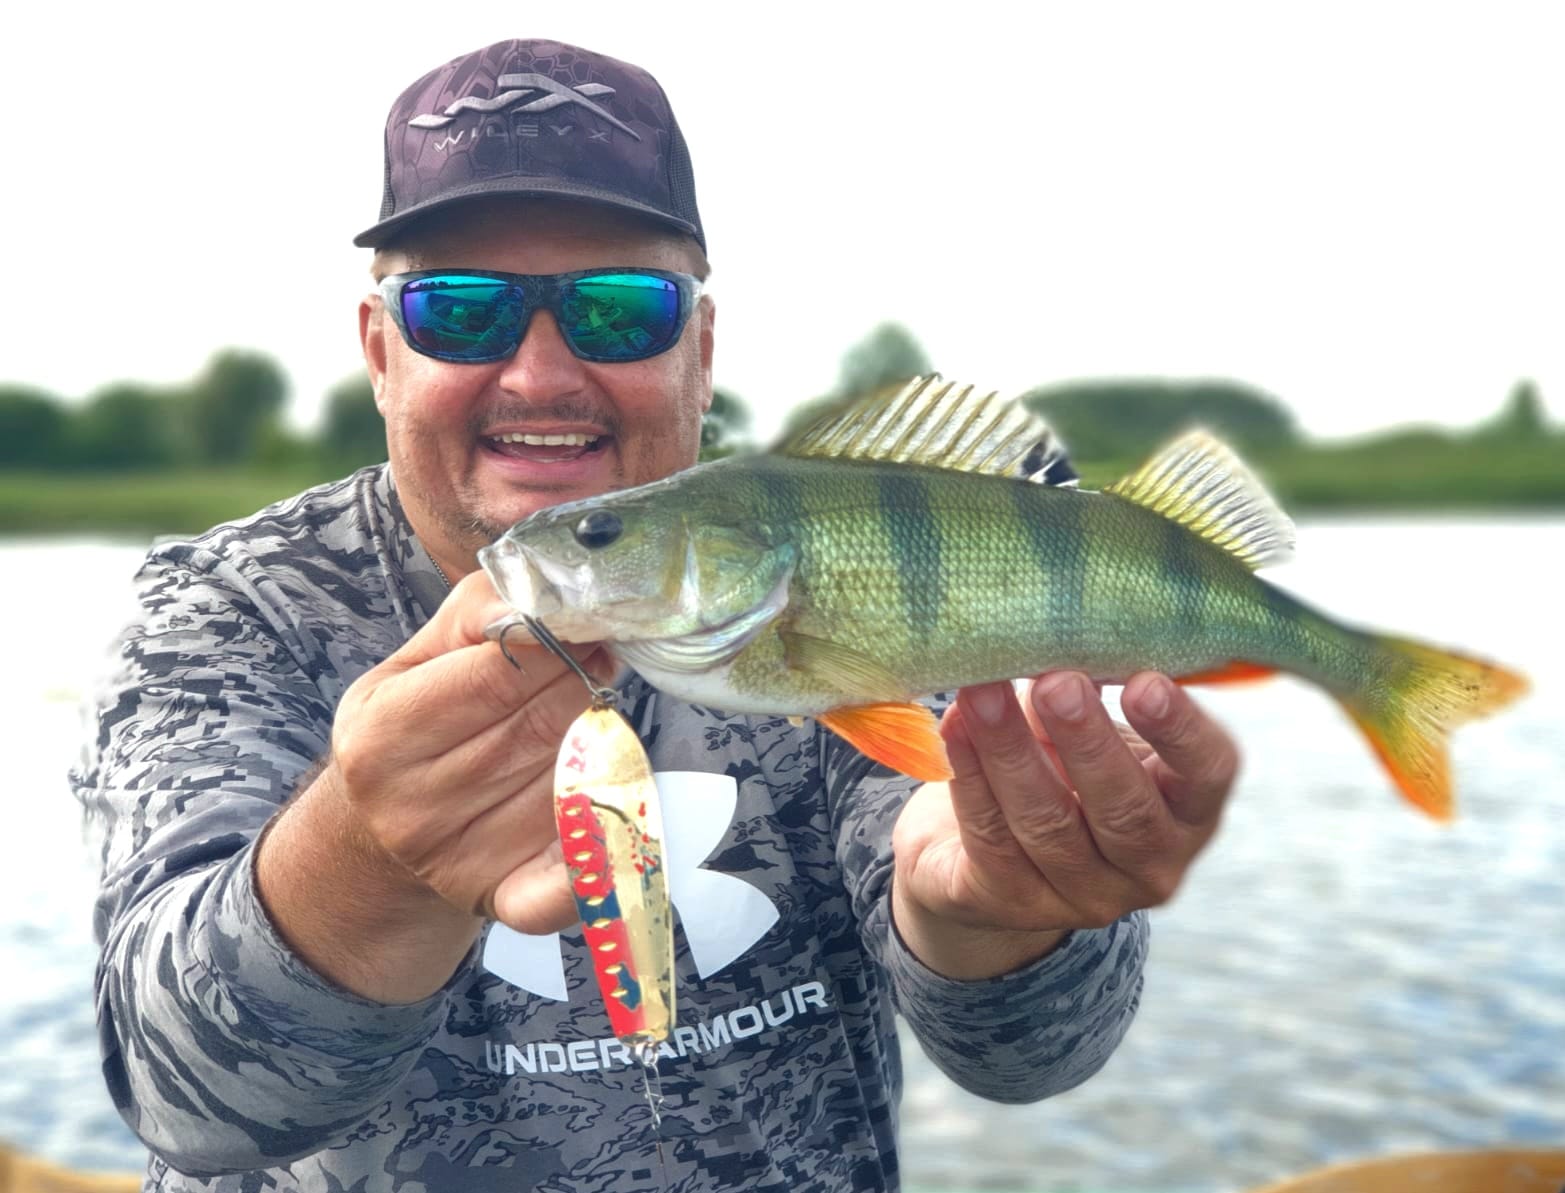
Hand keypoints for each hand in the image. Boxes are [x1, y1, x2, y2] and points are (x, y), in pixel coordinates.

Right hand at [258, 570, 611, 1000]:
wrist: (384, 834)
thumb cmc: (414, 725)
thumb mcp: (417, 659)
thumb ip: (476, 612)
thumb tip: (531, 606)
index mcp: (383, 734)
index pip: (500, 674)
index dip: (557, 643)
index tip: (585, 626)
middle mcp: (415, 805)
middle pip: (545, 724)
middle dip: (583, 685)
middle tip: (596, 665)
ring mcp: (461, 861)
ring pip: (574, 778)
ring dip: (600, 741)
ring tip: (588, 720)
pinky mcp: (506, 900)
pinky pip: (569, 883)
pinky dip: (601, 853)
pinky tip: (615, 820)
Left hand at [890, 671, 1237, 978]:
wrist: (982, 853)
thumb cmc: (1058, 765)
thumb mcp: (1092, 729)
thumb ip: (1093, 690)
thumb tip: (1067, 631)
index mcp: (1189, 810)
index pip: (1208, 774)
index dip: (1180, 731)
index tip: (1145, 682)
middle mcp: (1150, 864)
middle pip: (1125, 810)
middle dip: (1086, 742)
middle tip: (1056, 683)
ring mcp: (1084, 895)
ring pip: (1048, 824)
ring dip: (1010, 750)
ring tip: (982, 690)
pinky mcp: (1013, 902)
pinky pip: (990, 837)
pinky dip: (969, 776)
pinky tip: (954, 727)